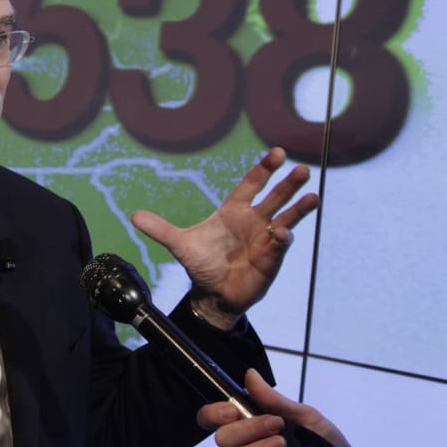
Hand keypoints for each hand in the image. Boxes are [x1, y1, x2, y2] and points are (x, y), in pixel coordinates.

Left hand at [131, 147, 318, 327]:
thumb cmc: (201, 264)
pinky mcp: (270, 259)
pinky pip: (279, 246)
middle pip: (274, 197)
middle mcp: (253, 222)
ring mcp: (264, 240)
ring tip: (313, 197)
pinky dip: (281, 239)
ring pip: (286, 219)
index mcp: (234, 211)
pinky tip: (281, 233)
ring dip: (299, 208)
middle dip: (288, 184)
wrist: (211, 294)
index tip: (276, 153)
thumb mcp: (179, 245)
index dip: (263, 169)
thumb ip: (160, 229)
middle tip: (301, 169)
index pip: (251, 185)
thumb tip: (134, 216)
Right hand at [197, 369, 390, 446]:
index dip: (213, 413)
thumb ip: (274, 400)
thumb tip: (250, 374)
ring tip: (282, 446)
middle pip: (222, 439)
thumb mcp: (303, 414)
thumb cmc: (322, 439)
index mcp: (246, 423)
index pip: (212, 418)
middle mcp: (243, 446)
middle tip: (277, 426)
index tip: (233, 411)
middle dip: (248, 429)